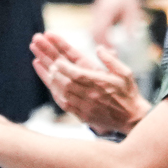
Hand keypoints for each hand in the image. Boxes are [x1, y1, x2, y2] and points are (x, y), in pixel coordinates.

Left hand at [30, 33, 149, 133]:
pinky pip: (63, 102)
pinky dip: (54, 91)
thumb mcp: (125, 73)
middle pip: (64, 78)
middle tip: (37, 50)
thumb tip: (99, 48)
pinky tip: (48, 81)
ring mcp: (84, 105)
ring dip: (48, 75)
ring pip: (60, 90)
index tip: (53, 56)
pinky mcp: (81, 114)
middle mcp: (89, 94)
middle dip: (49, 62)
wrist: (130, 119)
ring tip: (37, 61)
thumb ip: (111, 60)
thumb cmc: (128, 94)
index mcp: (99, 82)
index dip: (64, 65)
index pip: (77, 73)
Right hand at [88, 0, 143, 48]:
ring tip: (110, 51)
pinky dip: (98, 38)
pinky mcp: (94, 17)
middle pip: (94, 33)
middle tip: (112, 55)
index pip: (102, 30)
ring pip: (91, 33)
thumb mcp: (132, 8)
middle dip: (101, 46)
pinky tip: (106, 45)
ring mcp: (95, 14)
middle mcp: (98, 13)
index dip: (106, 43)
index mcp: (107, 10)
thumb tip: (131, 39)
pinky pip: (93, 30)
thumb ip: (131, 23)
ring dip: (98, 43)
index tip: (114, 51)